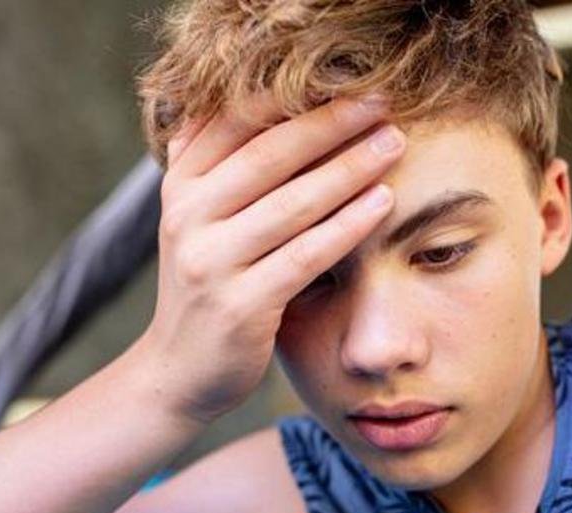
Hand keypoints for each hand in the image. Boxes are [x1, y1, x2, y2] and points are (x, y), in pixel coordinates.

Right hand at [132, 95, 403, 423]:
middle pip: (270, 154)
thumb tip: (252, 102)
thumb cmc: (207, 287)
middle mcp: (188, 216)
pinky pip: (306, 256)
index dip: (294, 98)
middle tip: (383, 105)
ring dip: (350, 168)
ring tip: (394, 146)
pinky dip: (348, 226)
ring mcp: (210, 261)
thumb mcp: (198, 221)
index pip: (237, 122)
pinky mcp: (240, 305)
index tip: (349, 83)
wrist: (178, 372)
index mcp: (180, 186)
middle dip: (333, 124)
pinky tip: (382, 203)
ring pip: (293, 202)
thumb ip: (218, 167)